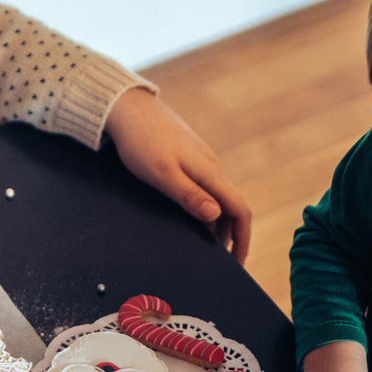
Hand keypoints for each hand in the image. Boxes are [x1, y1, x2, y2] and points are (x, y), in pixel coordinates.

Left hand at [104, 87, 251, 262]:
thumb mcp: (162, 175)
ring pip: (219, 200)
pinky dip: (205, 210)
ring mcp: (203, 163)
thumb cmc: (141, 142)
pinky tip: (189, 218)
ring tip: (200, 244)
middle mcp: (213, 168)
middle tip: (215, 261)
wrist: (129, 108)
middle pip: (232, 209)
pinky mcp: (192, 159)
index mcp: (211, 173)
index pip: (240, 211)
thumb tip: (216, 215)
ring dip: (215, 224)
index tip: (237, 263)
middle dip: (229, 237)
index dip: (243, 240)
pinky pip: (207, 190)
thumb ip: (189, 196)